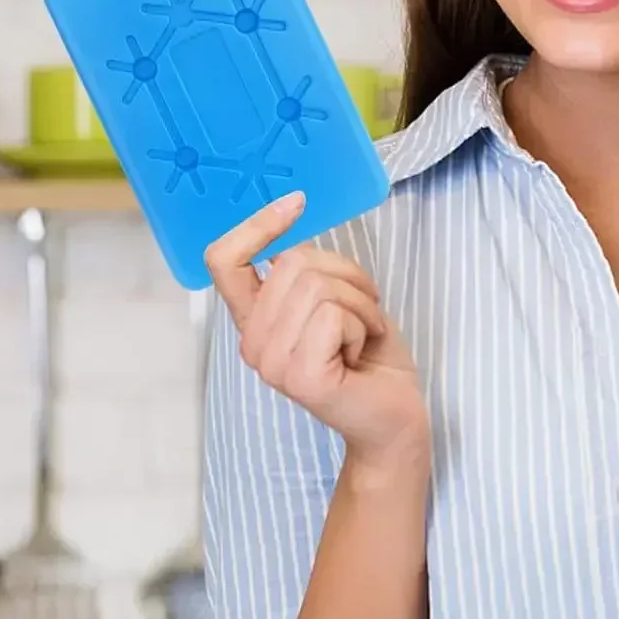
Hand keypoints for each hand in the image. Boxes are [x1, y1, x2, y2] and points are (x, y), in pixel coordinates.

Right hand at [205, 192, 428, 465]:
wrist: (395, 415)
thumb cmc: (371, 355)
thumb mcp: (338, 299)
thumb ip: (308, 272)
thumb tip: (292, 221)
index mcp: (256, 319)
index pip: (223, 259)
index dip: (256, 225)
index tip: (296, 203)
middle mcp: (252, 342)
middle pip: (293, 262)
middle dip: (347, 278)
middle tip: (361, 315)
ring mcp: (271, 362)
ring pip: (319, 286)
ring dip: (361, 304)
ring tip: (362, 336)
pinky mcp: (299, 376)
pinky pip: (335, 315)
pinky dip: (365, 324)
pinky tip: (360, 354)